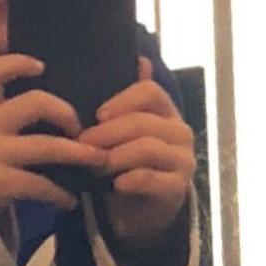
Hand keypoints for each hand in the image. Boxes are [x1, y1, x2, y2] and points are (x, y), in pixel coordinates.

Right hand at [0, 54, 108, 218]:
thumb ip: (7, 115)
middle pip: (33, 103)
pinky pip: (39, 184)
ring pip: (46, 146)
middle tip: (79, 127)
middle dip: (65, 112)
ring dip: (78, 153)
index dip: (16, 64)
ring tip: (98, 159)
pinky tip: (70, 199)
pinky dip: (60, 193)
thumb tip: (56, 107)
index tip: (40, 66)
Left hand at [78, 57, 195, 248]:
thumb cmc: (128, 160)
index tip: (97, 115)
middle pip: (142, 121)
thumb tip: (140, 58)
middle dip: (108, 132)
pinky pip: (152, 178)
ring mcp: (183, 159)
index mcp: (166, 110)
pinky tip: (115, 183)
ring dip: (114, 156)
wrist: (141, 206)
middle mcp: (180, 131)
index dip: (122, 100)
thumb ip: (126, 98)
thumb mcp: (123, 128)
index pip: (150, 91)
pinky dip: (130, 179)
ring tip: (94, 164)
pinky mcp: (178, 187)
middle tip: (83, 143)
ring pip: (147, 148)